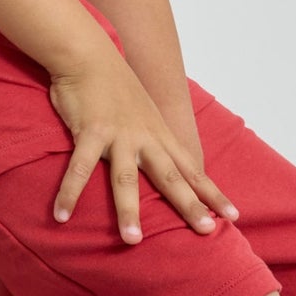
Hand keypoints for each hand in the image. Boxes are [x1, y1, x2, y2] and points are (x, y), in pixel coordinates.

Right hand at [48, 45, 239, 241]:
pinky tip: (61, 215)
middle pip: (171, 177)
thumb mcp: (143, 112)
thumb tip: (157, 159)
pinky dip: (69, 193)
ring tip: (133, 241)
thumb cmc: (113, 84)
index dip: (212, 193)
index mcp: (159, 135)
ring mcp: (119, 135)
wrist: (89, 53)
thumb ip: (151, 136)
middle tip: (206, 231)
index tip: (233, 216)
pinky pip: (80, 168)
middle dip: (189, 205)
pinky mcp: (90, 132)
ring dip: (128, 211)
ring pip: (126, 179)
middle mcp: (145, 137)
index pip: (192, 169)